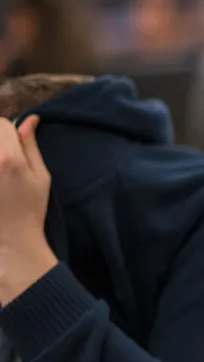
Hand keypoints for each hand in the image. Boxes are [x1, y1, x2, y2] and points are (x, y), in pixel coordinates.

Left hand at [0, 115, 56, 304]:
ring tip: (0, 174)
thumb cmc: (29, 210)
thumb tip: (30, 120)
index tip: (12, 146)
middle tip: (3, 165)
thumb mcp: (41, 177)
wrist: (9, 241)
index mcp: (8, 157)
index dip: (7, 131)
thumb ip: (31, 146)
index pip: (1, 123)